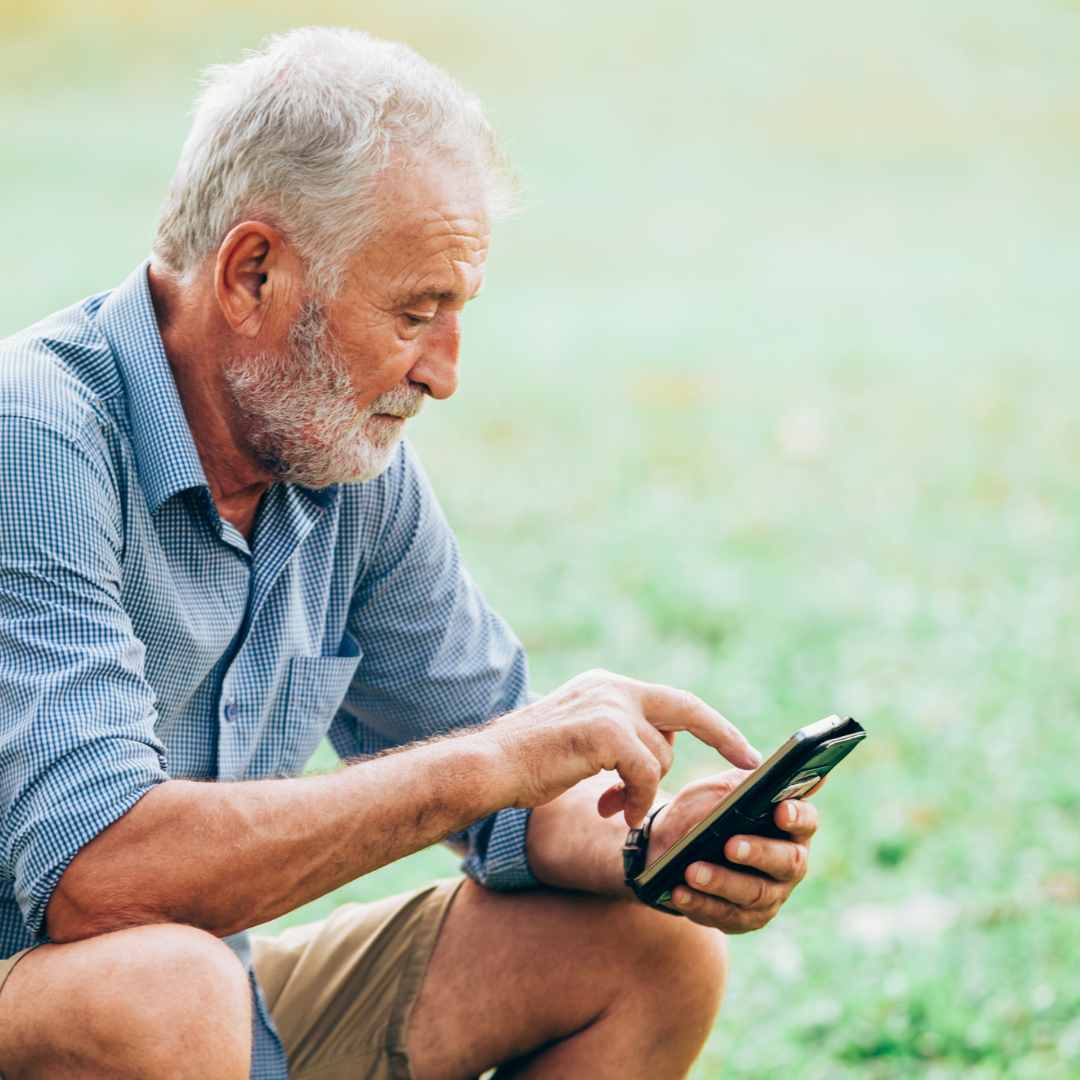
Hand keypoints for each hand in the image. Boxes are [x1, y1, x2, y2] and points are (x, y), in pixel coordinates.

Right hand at [482, 670, 761, 827]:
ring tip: (615, 806)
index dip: (713, 724)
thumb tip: (658, 756)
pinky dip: (637, 798)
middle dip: (721, 738)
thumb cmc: (530, 764)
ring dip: (645, 788)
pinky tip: (614, 813)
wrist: (490, 767)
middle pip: (685, 711)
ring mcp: (610, 705)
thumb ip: (619, 740)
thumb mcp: (582, 743)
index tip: (744, 749)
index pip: (674, 700)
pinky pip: (646, 773)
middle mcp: (612, 687)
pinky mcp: (606, 731)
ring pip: (661, 754)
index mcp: (607, 686)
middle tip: (747, 766)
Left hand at [645, 772, 819, 932]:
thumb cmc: (704, 811)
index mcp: (790, 826)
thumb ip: (741, 782)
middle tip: (730, 845)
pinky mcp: (743, 919)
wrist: (670, 845)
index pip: (807, 820)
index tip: (780, 810)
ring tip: (692, 871)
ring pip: (753, 893)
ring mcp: (770, 896)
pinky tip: (679, 892)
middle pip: (786, 862)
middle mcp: (788, 864)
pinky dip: (700, 903)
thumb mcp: (719, 790)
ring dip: (722, 882)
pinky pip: (724, 915)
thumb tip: (762, 768)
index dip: (797, 816)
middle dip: (758, 852)